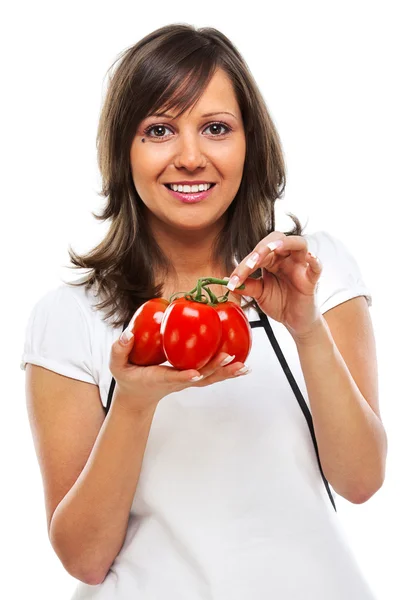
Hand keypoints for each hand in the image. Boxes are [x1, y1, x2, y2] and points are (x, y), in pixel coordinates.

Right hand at [109, 328, 249, 413]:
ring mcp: (187, 380)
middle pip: (200, 378)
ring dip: (227, 372)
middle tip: (230, 359)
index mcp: (158, 378)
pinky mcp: (192, 377)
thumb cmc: (128, 378)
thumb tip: (128, 333)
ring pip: (210, 378)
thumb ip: (119, 349)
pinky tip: (241, 364)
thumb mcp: (117, 365)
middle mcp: (177, 381)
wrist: (138, 396)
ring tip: (244, 366)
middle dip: (215, 369)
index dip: (183, 376)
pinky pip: (211, 374)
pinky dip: (227, 370)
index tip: (194, 373)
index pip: (172, 377)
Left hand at [225, 232, 323, 338]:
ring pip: (298, 243)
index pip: (258, 253)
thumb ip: (247, 285)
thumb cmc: (279, 302)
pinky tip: (309, 258)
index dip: (245, 264)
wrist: (294, 321)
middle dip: (262, 248)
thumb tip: (227, 280)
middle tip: (250, 263)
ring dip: (285, 243)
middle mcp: (286, 258)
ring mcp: (300, 266)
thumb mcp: (259, 293)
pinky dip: (314, 260)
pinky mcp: (311, 279)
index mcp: (272, 259)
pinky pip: (316, 266)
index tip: (233, 280)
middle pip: (277, 240)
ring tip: (273, 248)